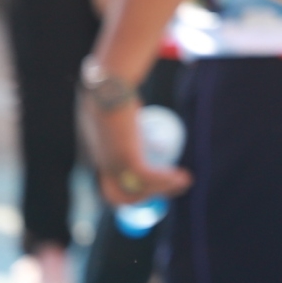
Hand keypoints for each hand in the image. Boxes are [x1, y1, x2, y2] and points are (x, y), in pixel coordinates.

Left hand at [78, 79, 191, 207]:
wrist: (109, 84)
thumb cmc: (111, 88)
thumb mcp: (115, 106)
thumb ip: (122, 113)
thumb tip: (137, 111)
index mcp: (97, 155)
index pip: (108, 186)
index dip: (128, 193)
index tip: (150, 189)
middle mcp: (101, 163)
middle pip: (116, 196)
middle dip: (143, 199)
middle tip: (167, 188)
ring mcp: (112, 161)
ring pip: (136, 190)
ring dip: (162, 190)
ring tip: (184, 182)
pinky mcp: (126, 157)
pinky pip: (148, 177)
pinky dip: (167, 181)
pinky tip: (183, 177)